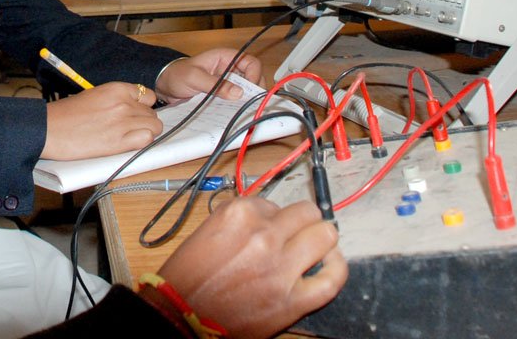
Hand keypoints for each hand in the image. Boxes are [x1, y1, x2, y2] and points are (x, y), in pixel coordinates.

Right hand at [41, 82, 159, 160]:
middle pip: (152, 114)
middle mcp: (123, 103)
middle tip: (128, 129)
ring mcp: (123, 122)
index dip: (144, 107)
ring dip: (145, 133)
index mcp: (117, 89)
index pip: (148, 96)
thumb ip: (117, 99)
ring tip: (129, 137)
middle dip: (143, 122)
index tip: (136, 114)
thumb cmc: (67, 113)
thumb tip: (134, 108)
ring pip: (154, 127)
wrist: (50, 129)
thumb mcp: (95, 95)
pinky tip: (129, 143)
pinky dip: (142, 142)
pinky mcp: (119, 142)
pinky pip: (146, 140)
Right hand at [150, 198, 346, 338]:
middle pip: (306, 212)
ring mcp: (281, 266)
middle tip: (299, 233)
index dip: (275, 217)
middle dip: (304, 221)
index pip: (275, 202)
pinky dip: (335, 269)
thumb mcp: (208, 230)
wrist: (181, 314)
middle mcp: (263, 234)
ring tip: (316, 248)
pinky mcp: (292, 298)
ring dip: (322, 240)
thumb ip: (241, 220)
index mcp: (239, 214)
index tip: (272, 228)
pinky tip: (329, 266)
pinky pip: (331, 278)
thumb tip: (269, 218)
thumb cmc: (188, 277)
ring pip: (326, 235)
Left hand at [154, 48, 263, 103]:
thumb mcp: (194, 78)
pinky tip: (236, 114)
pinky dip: (238, 106)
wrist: (165, 86)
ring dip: (248, 100)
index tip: (250, 90)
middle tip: (252, 104)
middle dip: (255, 90)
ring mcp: (227, 83)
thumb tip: (238, 93)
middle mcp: (230, 69)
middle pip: (253, 78)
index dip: (255, 75)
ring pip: (246, 90)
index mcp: (225, 58)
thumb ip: (215, 84)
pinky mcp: (223, 95)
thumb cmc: (177, 75)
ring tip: (246, 111)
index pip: (251, 63)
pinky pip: (236, 100)